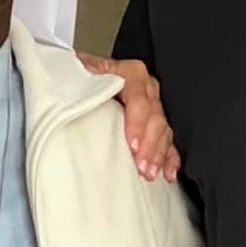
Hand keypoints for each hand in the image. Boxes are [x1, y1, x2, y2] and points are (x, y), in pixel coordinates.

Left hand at [79, 54, 179, 182]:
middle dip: (150, 145)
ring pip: (163, 130)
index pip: (139, 97)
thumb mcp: (77, 74)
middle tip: (141, 165)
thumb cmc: (79, 76)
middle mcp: (143, 88)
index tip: (132, 144)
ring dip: (158, 154)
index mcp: (128, 74)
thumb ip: (82, 86)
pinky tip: (167, 171)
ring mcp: (150, 105)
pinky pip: (166, 140)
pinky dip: (168, 157)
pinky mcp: (151, 122)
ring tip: (149, 172)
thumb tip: (76, 103)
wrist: (78, 77)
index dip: (137, 122)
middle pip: (154, 116)